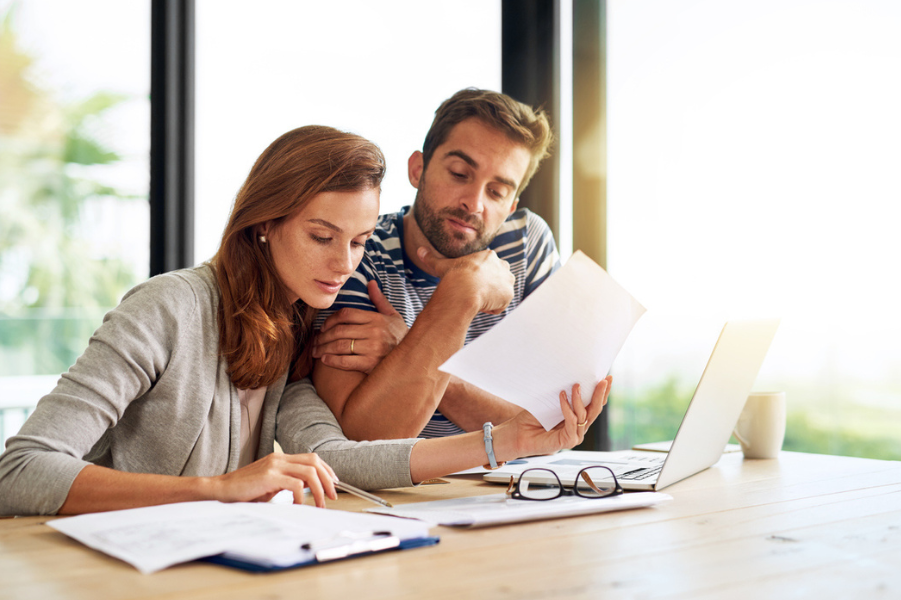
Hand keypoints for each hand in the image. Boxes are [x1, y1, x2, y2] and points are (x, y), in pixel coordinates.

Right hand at [211, 452, 337, 507]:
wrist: (221, 490)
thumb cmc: (245, 491)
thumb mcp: (271, 485)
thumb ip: (288, 482)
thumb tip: (309, 488)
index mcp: (281, 458)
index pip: (312, 458)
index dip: (326, 470)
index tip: (333, 483)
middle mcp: (279, 458)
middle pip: (314, 462)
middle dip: (328, 479)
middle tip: (333, 495)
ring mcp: (274, 465)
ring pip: (309, 471)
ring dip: (319, 489)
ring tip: (320, 504)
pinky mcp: (269, 476)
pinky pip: (295, 484)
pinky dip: (301, 496)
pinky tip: (299, 505)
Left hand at [313, 281, 407, 372]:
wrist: (412, 359)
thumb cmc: (400, 337)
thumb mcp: (393, 316)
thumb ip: (379, 300)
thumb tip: (371, 283)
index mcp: (377, 318)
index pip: (346, 314)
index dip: (330, 320)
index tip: (323, 327)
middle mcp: (374, 332)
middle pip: (340, 330)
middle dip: (323, 336)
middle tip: (315, 341)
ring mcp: (373, 348)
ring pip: (340, 345)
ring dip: (324, 348)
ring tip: (316, 351)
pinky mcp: (371, 364)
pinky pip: (346, 361)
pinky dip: (332, 360)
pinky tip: (325, 360)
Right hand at [417, 246, 513, 314]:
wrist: (465, 290)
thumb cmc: (453, 276)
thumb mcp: (442, 266)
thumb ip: (432, 258)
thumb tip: (419, 250)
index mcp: (489, 256)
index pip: (488, 269)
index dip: (478, 279)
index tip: (469, 285)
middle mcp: (503, 266)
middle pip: (498, 279)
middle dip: (489, 287)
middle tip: (474, 293)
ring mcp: (507, 280)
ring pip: (500, 293)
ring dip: (490, 298)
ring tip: (476, 299)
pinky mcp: (509, 294)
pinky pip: (501, 305)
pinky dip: (492, 308)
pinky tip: (481, 306)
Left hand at [494, 376, 611, 460]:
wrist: (517, 434)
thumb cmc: (531, 418)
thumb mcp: (550, 401)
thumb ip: (563, 394)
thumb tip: (573, 376)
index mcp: (577, 418)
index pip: (594, 404)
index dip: (602, 392)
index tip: (607, 377)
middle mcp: (578, 427)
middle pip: (595, 410)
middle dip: (600, 394)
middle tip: (603, 380)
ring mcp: (575, 435)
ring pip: (584, 415)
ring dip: (580, 398)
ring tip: (576, 385)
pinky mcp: (568, 441)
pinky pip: (572, 421)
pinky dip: (567, 408)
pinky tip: (562, 396)